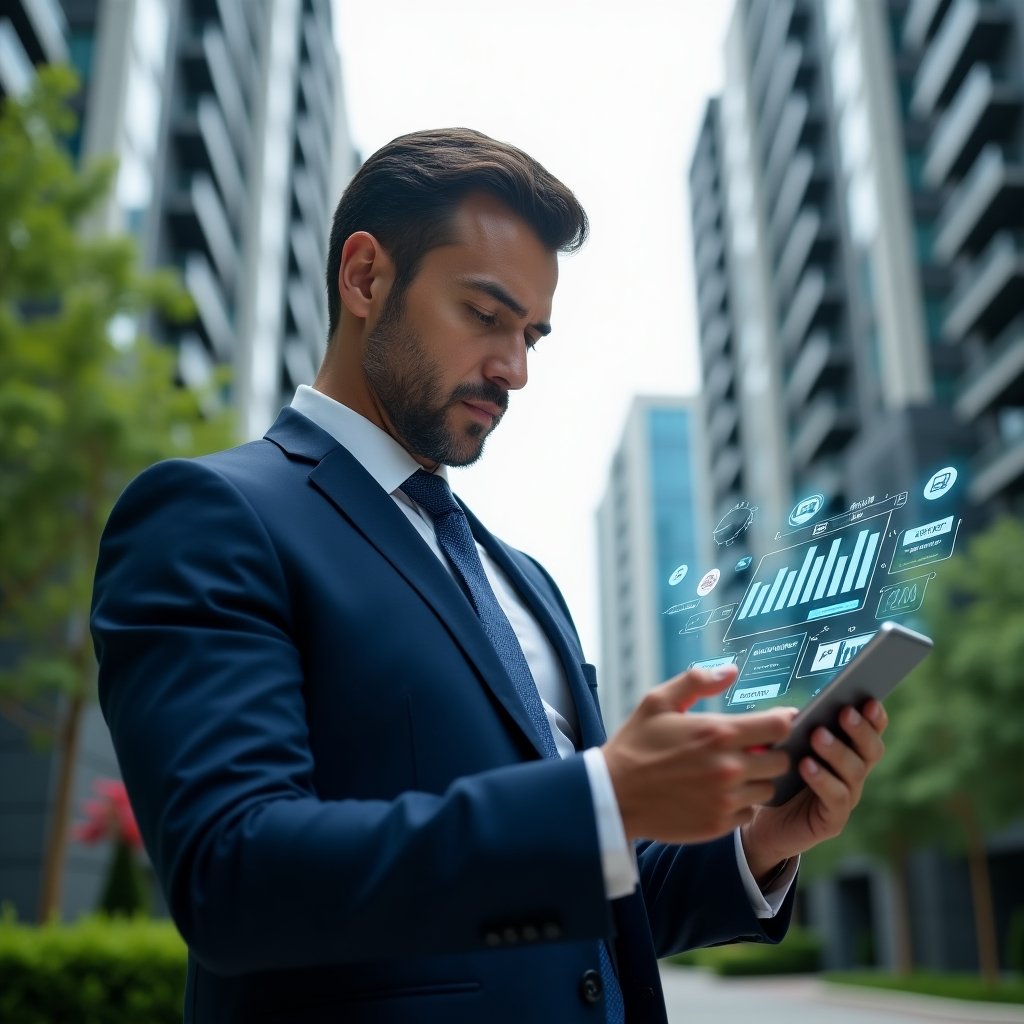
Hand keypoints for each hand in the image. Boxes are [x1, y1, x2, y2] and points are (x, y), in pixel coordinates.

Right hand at [602, 666, 792, 844]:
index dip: (783, 720)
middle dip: (770, 751)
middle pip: (781, 760)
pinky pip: (749, 813)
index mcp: (717, 733)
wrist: (613, 795)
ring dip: (756, 778)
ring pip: (768, 788)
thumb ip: (696, 681)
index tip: (778, 719)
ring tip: (731, 772)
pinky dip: (741, 803)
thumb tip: (731, 671)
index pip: (778, 726)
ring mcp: (725, 799)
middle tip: (750, 748)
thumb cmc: (635, 745)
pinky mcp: (719, 824)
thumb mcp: (657, 702)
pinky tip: (718, 793)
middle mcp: (728, 768)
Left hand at [740, 699, 888, 880]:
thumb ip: (791, 730)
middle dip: (860, 729)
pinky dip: (823, 780)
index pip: (870, 732)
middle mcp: (853, 774)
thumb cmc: (777, 778)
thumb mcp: (782, 748)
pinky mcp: (833, 820)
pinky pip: (836, 798)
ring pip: (855, 772)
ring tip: (818, 735)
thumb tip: (793, 714)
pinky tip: (807, 766)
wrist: (762, 824)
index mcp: (847, 751)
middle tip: (844, 712)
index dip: (873, 717)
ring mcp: (846, 798)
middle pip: (870, 750)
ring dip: (837, 751)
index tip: (867, 700)